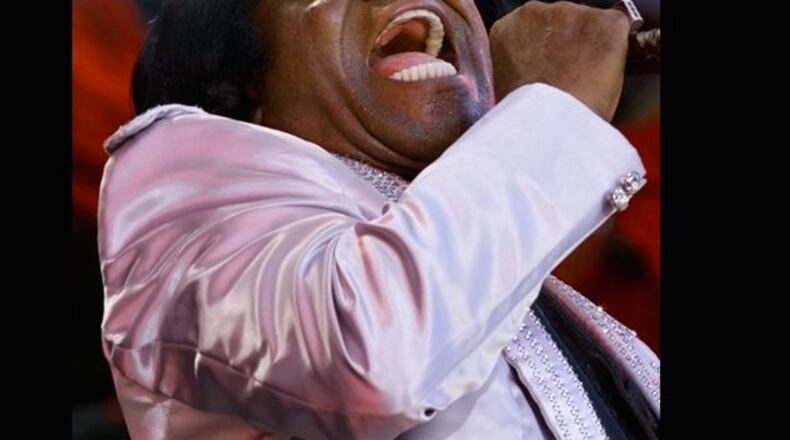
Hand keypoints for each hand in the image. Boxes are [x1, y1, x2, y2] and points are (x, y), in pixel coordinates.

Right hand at [489, 1, 630, 120]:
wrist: (549, 123)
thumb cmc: (526, 117)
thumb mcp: (505, 88)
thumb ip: (519, 66)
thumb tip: (535, 71)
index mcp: (506, 29)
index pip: (531, 29)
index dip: (544, 51)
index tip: (549, 68)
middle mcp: (536, 12)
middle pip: (560, 21)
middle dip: (566, 44)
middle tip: (568, 77)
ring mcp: (573, 13)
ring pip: (587, 24)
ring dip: (589, 45)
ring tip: (585, 80)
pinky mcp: (606, 22)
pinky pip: (616, 29)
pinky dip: (615, 49)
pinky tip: (603, 75)